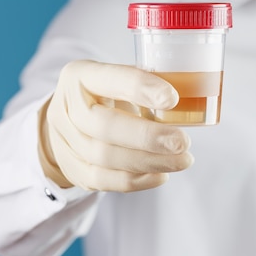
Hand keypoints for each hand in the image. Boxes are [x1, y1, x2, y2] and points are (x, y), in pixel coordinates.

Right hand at [38, 60, 193, 191]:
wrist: (67, 124)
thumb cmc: (104, 97)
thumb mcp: (116, 80)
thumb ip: (144, 86)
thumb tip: (190, 95)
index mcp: (79, 75)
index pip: (109, 79)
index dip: (140, 88)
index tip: (173, 99)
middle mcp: (65, 107)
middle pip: (104, 126)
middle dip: (147, 137)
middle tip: (182, 142)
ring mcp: (64, 141)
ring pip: (105, 157)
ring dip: (149, 161)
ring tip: (182, 160)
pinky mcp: (72, 169)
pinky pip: (103, 180)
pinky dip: (136, 180)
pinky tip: (161, 175)